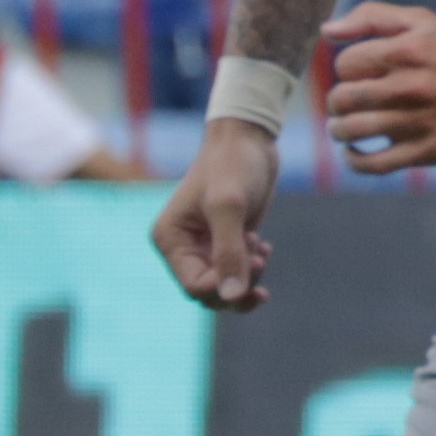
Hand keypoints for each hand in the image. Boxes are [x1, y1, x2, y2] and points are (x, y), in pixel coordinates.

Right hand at [151, 118, 282, 308]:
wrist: (249, 138)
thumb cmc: (232, 165)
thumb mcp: (229, 207)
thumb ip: (229, 253)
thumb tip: (232, 296)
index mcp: (170, 239)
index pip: (193, 286)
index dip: (222, 286)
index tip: (251, 263)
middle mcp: (183, 246)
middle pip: (209, 291)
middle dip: (237, 283)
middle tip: (260, 259)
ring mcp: (205, 244)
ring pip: (225, 285)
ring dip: (248, 276)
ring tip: (262, 251)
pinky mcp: (227, 240)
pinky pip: (238, 270)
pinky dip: (254, 266)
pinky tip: (265, 247)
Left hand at [322, 0, 435, 170]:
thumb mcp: (424, 22)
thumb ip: (375, 17)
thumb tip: (327, 30)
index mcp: (407, 51)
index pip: (346, 63)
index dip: (347, 68)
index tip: (361, 74)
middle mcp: (408, 86)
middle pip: (342, 98)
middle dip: (337, 101)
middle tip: (349, 102)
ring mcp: (415, 122)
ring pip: (352, 130)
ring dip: (340, 130)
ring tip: (346, 127)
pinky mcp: (425, 152)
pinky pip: (374, 164)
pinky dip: (354, 160)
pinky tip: (355, 152)